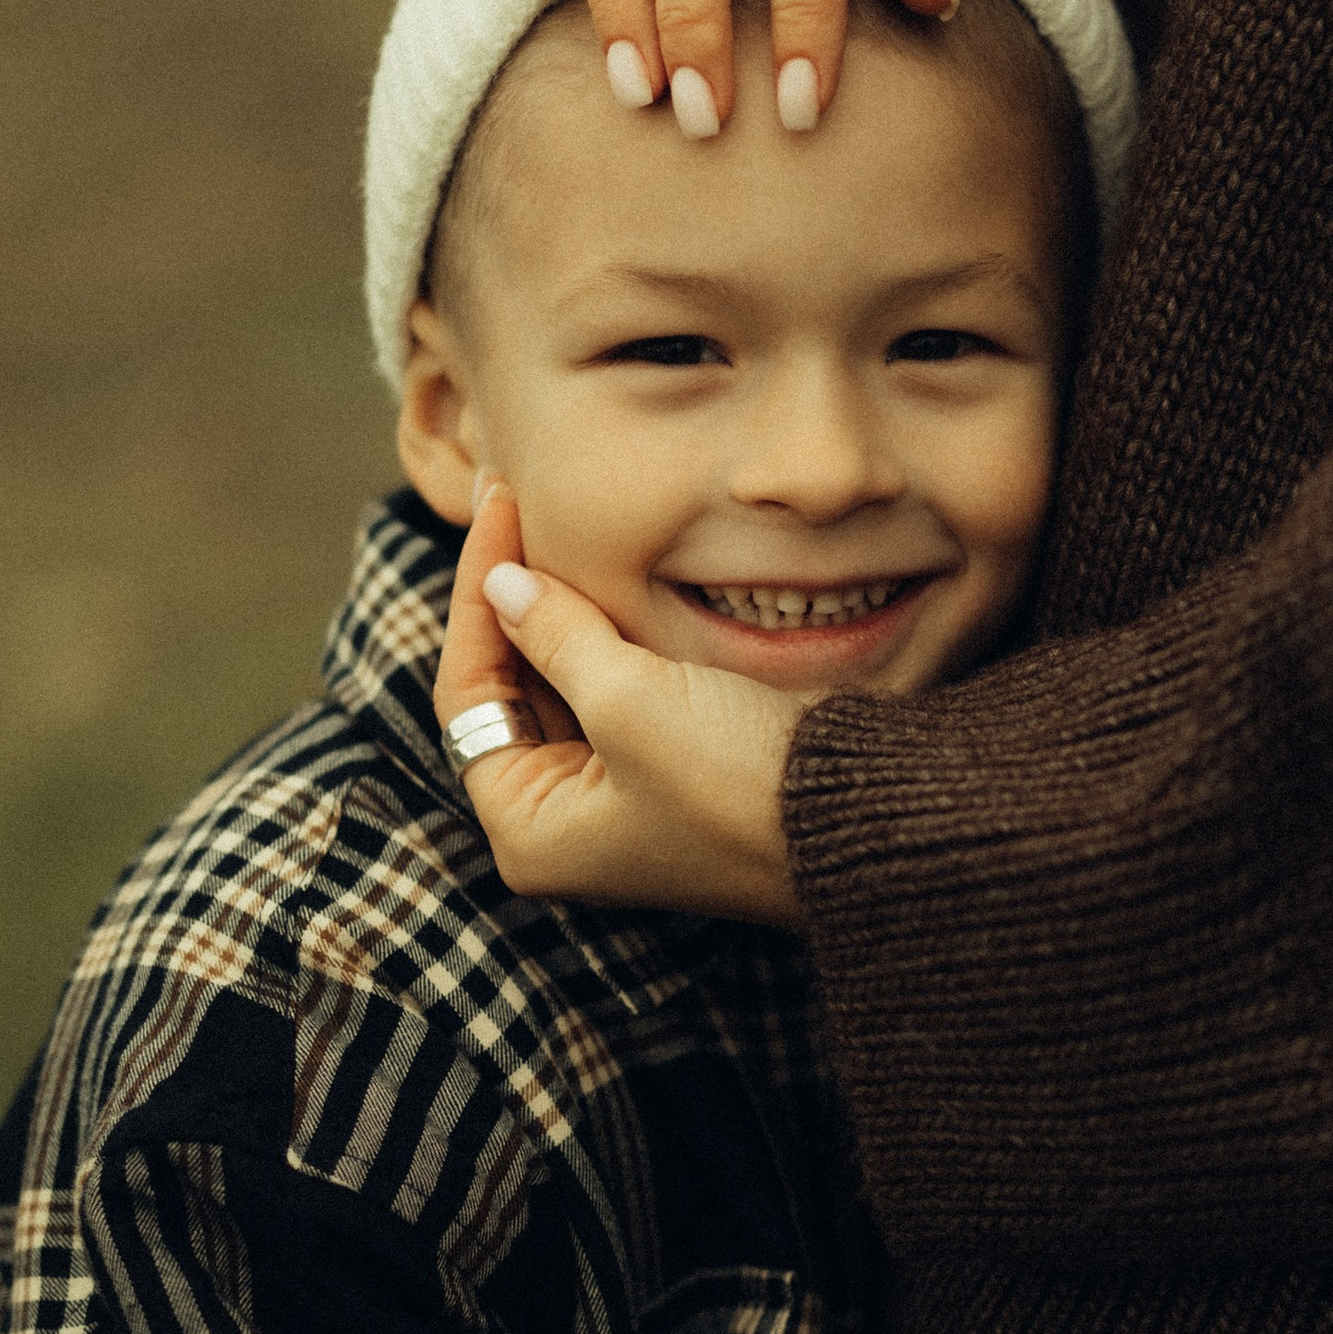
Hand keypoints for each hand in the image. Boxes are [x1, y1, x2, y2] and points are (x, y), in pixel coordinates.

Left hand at [435, 482, 809, 925]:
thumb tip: (504, 583)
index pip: (469, 696)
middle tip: (517, 500)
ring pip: (565, 683)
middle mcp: (566, 824)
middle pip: (511, 689)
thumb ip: (555, 634)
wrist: (863, 819)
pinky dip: (609, 634)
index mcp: (530, 833)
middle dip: (515, 599)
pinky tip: (610, 575)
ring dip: (563, 609)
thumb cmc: (738, 784)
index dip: (478, 595)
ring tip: (553, 523)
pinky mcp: (673, 772)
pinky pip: (618, 690)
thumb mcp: (629, 700)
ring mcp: (621, 798)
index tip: (500, 510)